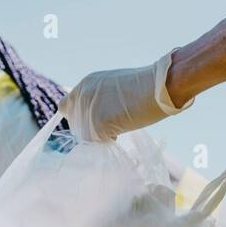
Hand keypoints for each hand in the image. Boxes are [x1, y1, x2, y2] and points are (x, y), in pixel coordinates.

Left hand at [61, 51, 191, 141]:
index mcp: (86, 83)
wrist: (159, 86)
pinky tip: (122, 128)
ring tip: (120, 123)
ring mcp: (87, 110)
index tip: (93, 121)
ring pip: (85, 136)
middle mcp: (82, 95)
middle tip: (111, 124)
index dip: (78, 118)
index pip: (66, 107)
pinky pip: (96, 142)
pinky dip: (108, 140)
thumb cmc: (145, 86)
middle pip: (74, 125)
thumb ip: (98, 99)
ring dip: (100, 136)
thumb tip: (93, 117)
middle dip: (88, 130)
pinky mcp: (96, 123)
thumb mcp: (113, 87)